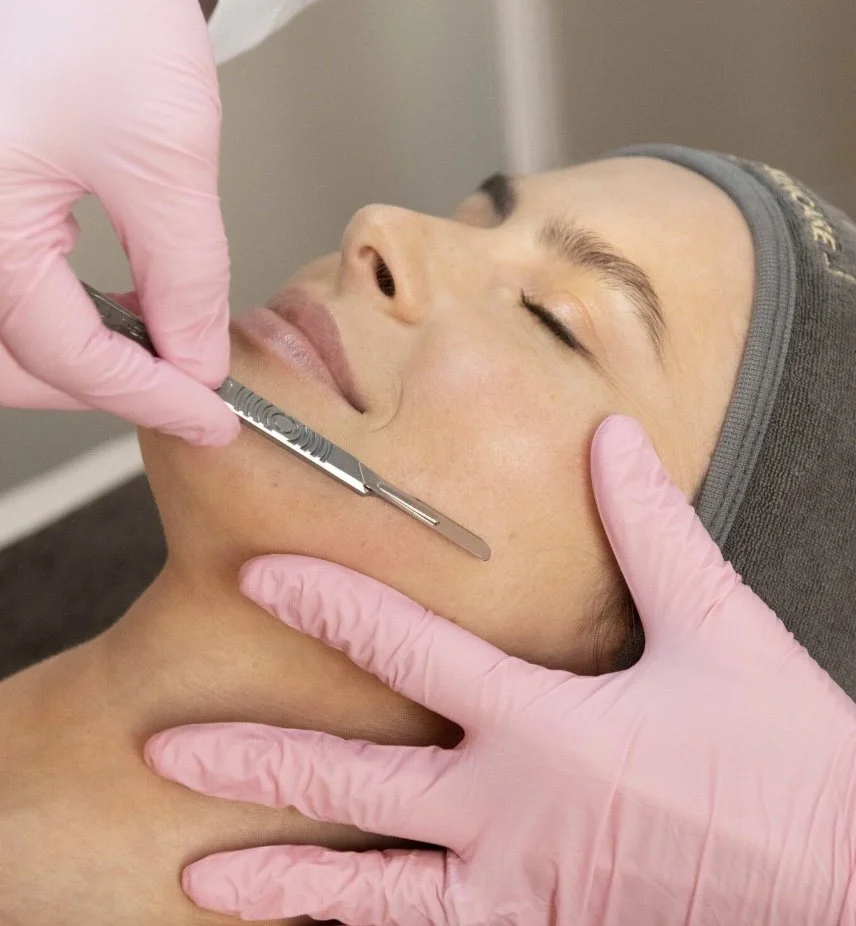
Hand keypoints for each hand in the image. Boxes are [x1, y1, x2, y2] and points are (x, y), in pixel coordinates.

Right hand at [0, 0, 238, 444]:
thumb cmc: (90, 4)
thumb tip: (194, 359)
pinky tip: (106, 310)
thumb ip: (184, 278)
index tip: (212, 416)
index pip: (65, 356)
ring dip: (70, 360)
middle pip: (8, 362)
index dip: (150, 397)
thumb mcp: (161, 157)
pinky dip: (48, 314)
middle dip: (99, 388)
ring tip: (151, 358)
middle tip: (179, 396)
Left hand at [146, 416, 855, 923]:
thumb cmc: (787, 758)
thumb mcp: (720, 630)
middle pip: (358, 788)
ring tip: (201, 881)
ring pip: (378, 892)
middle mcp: (517, 815)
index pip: (412, 654)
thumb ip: (652, 530)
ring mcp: (524, 894)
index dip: (330, 605)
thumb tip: (613, 438)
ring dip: (286, 883)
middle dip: (256, 763)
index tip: (260, 574)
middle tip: (164, 751)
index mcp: (551, 728)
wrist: (847, 887)